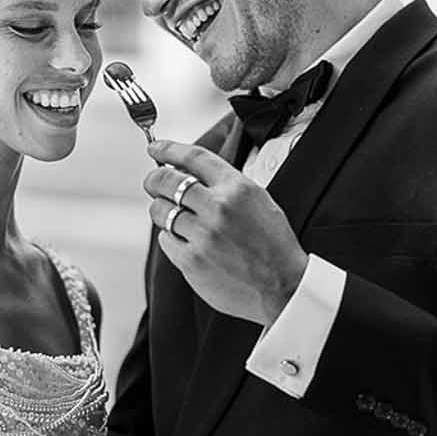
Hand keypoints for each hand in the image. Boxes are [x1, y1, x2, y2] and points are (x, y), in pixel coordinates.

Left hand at [144, 139, 308, 324]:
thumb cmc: (273, 245)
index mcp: (237, 188)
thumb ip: (226, 185)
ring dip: (162, 211)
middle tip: (152, 182)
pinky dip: (171, 238)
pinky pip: (166, 239)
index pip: (193, 157)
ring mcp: (203, 235)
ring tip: (173, 216)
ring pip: (161, 210)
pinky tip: (187, 242)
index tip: (155, 148)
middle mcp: (218, 208)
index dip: (168, 149)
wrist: (283, 287)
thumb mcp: (259, 201)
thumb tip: (188, 172)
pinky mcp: (191, 261)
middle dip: (154, 178)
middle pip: (166, 180)